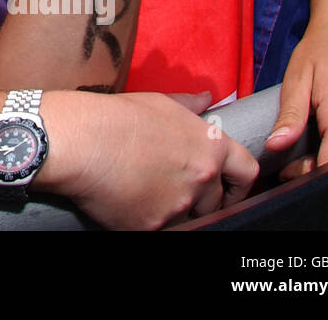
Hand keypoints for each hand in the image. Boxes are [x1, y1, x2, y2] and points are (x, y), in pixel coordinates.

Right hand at [58, 91, 258, 228]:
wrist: (80, 141)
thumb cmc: (115, 117)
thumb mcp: (158, 103)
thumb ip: (189, 106)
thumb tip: (206, 99)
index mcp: (208, 146)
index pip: (246, 171)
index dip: (240, 183)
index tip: (230, 188)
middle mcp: (202, 178)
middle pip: (216, 200)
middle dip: (200, 198)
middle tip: (171, 188)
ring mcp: (180, 205)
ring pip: (188, 217)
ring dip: (173, 209)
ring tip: (144, 189)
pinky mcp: (155, 226)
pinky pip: (159, 228)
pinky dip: (146, 218)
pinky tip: (127, 199)